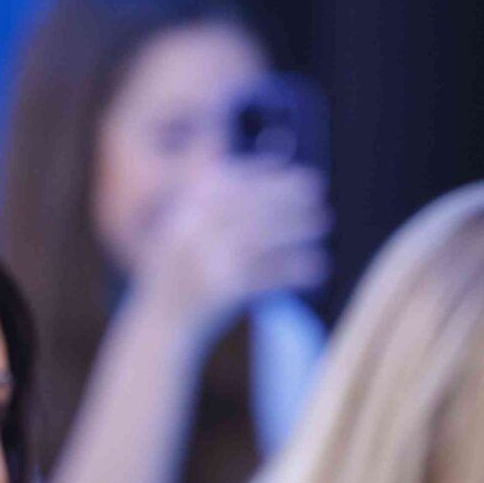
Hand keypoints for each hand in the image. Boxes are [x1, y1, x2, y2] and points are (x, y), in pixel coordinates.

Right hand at [127, 156, 328, 335]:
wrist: (161, 327)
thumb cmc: (178, 277)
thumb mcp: (181, 230)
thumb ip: (205, 196)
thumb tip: (239, 155)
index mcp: (183, 214)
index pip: (227, 183)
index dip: (260, 174)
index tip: (287, 167)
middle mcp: (192, 233)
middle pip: (247, 205)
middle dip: (284, 193)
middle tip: (316, 187)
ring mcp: (206, 261)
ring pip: (261, 237)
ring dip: (295, 226)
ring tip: (322, 220)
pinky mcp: (223, 291)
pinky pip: (267, 274)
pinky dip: (294, 268)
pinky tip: (318, 264)